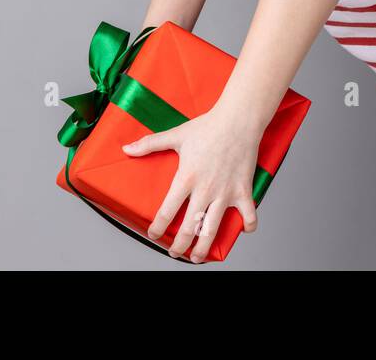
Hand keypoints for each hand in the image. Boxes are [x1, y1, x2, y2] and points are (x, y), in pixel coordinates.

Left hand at [122, 105, 261, 262]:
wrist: (238, 119)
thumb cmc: (208, 126)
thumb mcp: (176, 135)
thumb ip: (150, 144)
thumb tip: (126, 148)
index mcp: (186, 178)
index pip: (167, 212)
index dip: (157, 228)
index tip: (154, 234)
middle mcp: (205, 190)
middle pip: (188, 230)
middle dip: (179, 247)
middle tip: (175, 253)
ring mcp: (225, 193)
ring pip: (213, 230)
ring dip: (204, 248)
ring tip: (198, 256)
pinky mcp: (243, 191)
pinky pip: (248, 216)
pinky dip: (248, 226)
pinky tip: (244, 229)